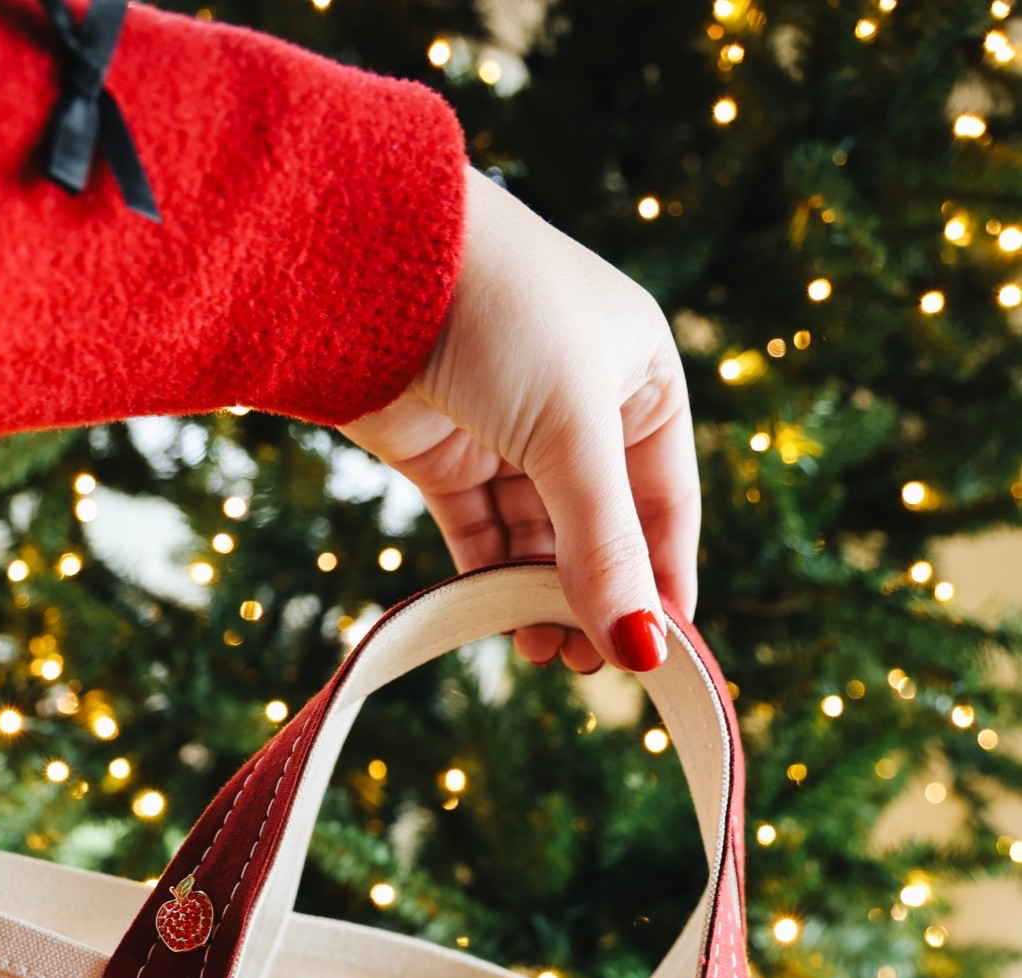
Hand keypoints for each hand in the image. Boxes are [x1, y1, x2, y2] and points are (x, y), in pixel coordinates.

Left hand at [342, 166, 698, 673]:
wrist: (365, 258)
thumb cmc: (500, 313)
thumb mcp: (572, 433)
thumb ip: (606, 546)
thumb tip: (645, 651)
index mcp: (640, 378)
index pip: (667, 504)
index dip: (662, 581)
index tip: (658, 656)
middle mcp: (582, 405)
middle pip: (601, 530)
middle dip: (594, 598)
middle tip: (585, 665)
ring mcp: (509, 432)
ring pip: (538, 540)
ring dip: (540, 598)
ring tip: (541, 651)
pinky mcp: (445, 453)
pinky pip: (480, 537)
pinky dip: (488, 581)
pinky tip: (496, 621)